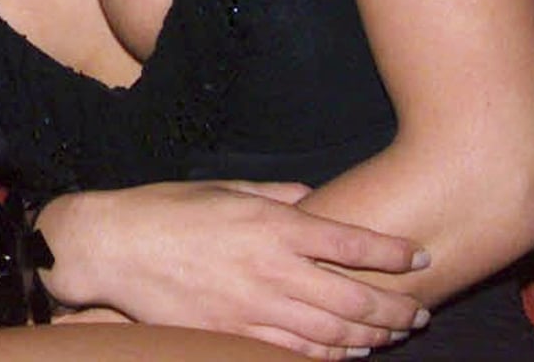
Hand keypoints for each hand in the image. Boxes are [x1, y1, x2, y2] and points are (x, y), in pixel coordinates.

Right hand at [41, 183, 430, 359]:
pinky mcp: (235, 333)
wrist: (114, 247)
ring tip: (393, 335)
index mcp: (271, 225)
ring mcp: (256, 306)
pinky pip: (298, 352)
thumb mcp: (222, 188)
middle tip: (419, 312)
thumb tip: (312, 199)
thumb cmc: (164, 209)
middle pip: (355, 296)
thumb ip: (274, 195)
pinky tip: (349, 352)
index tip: (419, 256)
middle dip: (396, 307)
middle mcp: (273, 268)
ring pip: (334, 332)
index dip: (392, 252)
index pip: (350, 241)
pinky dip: (331, 356)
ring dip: (372, 336)